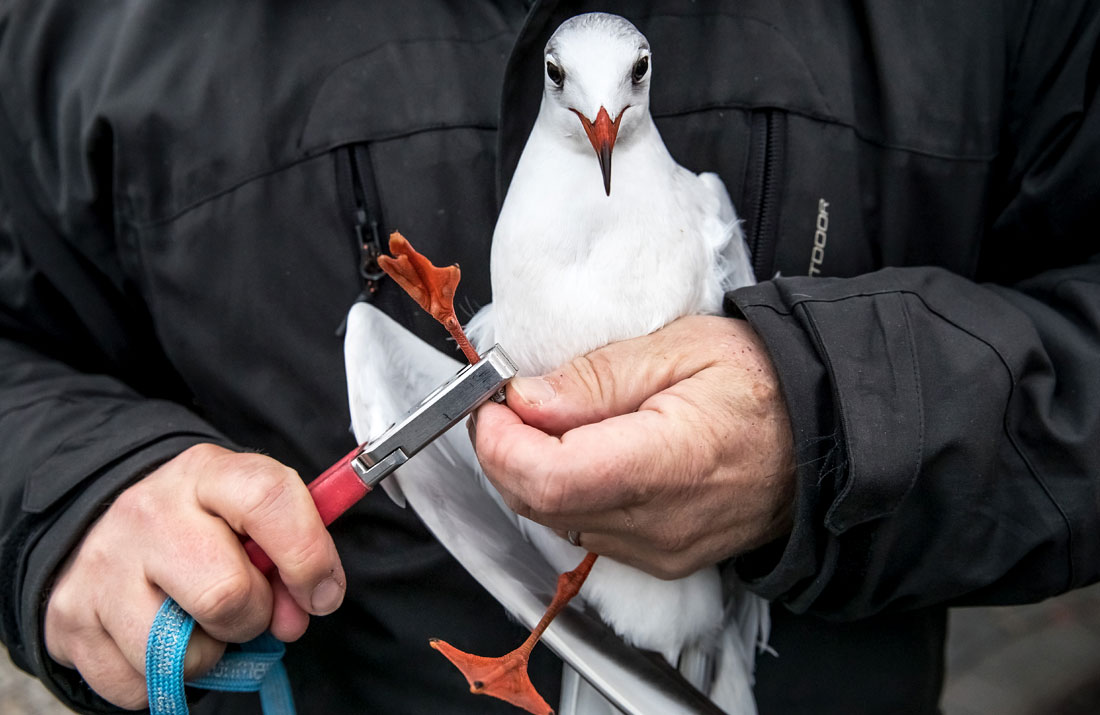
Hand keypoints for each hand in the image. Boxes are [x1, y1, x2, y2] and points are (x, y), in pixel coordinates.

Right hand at [44, 443, 345, 708]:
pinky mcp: (71, 618)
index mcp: (207, 474)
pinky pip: (140, 685)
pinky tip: (158, 636)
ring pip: (184, 652)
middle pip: (227, 594)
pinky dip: (161, 676)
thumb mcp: (250, 515)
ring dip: (208, 651)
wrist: (104, 527)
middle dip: (253, 616)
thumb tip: (298, 614)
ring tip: (197, 620)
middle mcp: (150, 513)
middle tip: (247, 607)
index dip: (308, 556)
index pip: (269, 499)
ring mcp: (103, 566)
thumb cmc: (201, 525)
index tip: (322, 593)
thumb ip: (292, 554)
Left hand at [472, 315, 795, 579]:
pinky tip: (581, 452)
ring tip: (552, 421)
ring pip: (554, 521)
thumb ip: (596, 378)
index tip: (492, 403)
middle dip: (505, 452)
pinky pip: (584, 530)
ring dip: (531, 472)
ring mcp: (659, 551)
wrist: (821, 439)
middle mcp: (659, 524)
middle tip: (510, 403)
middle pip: (540, 503)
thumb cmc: (761, 384)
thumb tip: (525, 399)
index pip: (551, 477)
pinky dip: (563, 492)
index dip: (501, 442)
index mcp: (668, 462)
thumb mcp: (680, 348)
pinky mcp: (659, 560)